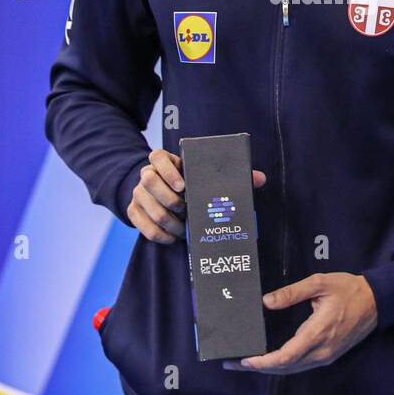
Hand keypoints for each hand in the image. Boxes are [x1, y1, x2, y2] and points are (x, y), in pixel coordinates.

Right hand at [127, 148, 265, 243]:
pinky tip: (173, 237)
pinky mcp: (134, 211)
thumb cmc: (192, 185)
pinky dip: (159, 234)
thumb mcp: (205, 178)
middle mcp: (147, 174)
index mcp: (164, 161)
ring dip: (168, 221)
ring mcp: (138, 193)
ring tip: (184, 229)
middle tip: (187, 210)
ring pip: (147, 206)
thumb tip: (259, 179)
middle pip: (149, 181)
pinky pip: (142, 225)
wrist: (164, 196)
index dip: (168, 170)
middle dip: (170, 199)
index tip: (183, 185)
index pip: (157, 156)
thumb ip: (229, 176)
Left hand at [223, 273, 377, 373]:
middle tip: (234, 364)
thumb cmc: (348, 290)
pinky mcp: (328, 355)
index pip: (285, 357)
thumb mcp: (319, 283)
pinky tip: (271, 360)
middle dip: (259, 368)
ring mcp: (326, 355)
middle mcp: (321, 350)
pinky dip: (283, 365)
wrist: (376, 301)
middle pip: (285, 368)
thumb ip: (292, 293)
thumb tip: (267, 301)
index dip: (262, 362)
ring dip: (269, 368)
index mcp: (318, 332)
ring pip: (293, 369)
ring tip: (247, 363)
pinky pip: (301, 365)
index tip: (244, 360)